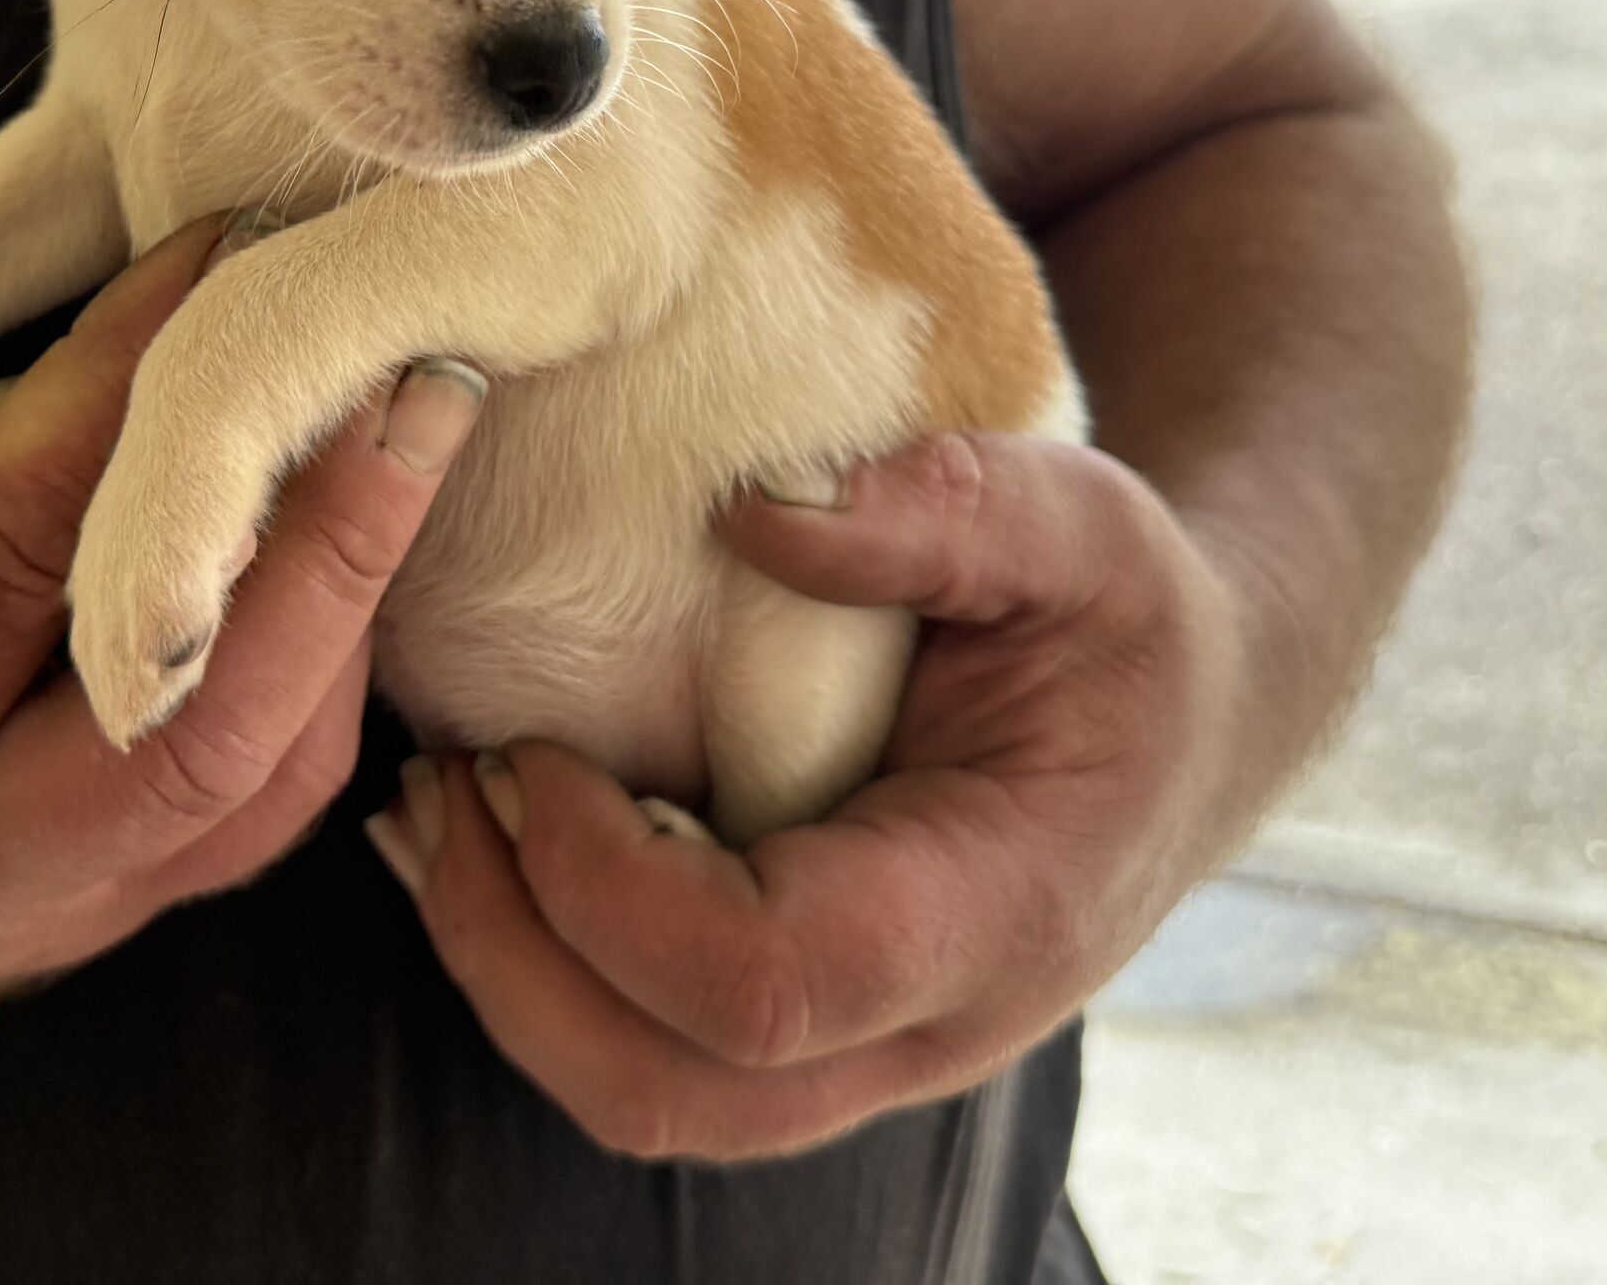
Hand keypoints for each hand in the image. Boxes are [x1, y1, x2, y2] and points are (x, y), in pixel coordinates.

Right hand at [0, 218, 487, 1095]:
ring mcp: (58, 915)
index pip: (12, 547)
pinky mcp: (120, 906)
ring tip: (417, 429)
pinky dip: (326, 660)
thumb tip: (62, 379)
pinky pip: (263, 797)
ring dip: (357, 600)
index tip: (228, 247)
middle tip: (422, 378)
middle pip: (203, 727)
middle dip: (329, 544)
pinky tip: (352, 533)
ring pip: (268, 781)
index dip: (132, 387)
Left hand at [366, 433, 1249, 1160]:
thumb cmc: (1124, 624)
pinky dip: (538, 969)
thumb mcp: (1081, 524)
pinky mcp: (802, 1030)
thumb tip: (756, 510)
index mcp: (993, 913)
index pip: (764, 982)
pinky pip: (646, 1053)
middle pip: (669, 1087)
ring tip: (426, 814)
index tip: (527, 752)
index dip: (610, 886)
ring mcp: (859, 1050)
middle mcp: (924, 1026)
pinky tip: (480, 843)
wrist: (1180, 723)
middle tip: (433, 790)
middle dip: (513, 952)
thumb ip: (942, 508)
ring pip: (642, 1097)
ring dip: (504, 972)